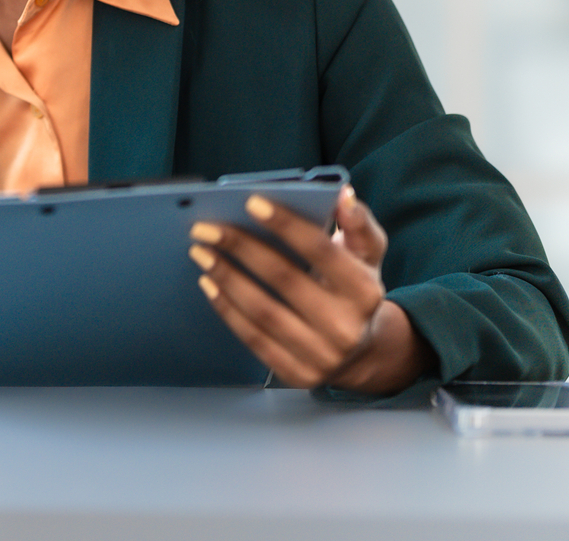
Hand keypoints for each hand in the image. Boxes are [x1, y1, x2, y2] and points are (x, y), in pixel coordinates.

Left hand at [188, 185, 433, 392]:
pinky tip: (209, 283)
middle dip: (240, 248)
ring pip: (263, 311)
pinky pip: (253, 338)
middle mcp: (345, 327)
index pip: (320, 250)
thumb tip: (343, 194)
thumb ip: (358, 223)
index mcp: (364, 291)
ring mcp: (321, 356)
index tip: (250, 202)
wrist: (362, 352)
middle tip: (205, 227)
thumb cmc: (354, 290)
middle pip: (283, 279)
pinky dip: (227, 308)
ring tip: (201, 252)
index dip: (285, 224)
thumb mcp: (367, 256)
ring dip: (226, 277)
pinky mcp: (297, 374)